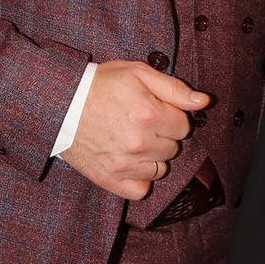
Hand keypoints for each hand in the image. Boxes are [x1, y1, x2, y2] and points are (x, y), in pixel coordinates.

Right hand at [60, 60, 207, 199]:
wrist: (61, 104)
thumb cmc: (101, 85)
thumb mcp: (138, 73)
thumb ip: (174, 88)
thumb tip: (204, 101)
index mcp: (150, 115)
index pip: (184, 127)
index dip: (171, 117)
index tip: (155, 110)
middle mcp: (139, 142)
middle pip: (173, 149)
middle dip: (162, 136)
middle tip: (140, 123)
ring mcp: (124, 164)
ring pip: (160, 170)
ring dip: (152, 157)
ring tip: (133, 141)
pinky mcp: (109, 179)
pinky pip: (141, 190)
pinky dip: (139, 179)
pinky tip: (129, 162)